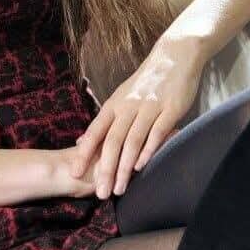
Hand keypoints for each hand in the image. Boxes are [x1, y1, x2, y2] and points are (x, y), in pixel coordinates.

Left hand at [70, 37, 204, 197]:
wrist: (174, 56)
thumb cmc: (146, 82)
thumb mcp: (120, 97)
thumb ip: (105, 121)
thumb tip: (82, 142)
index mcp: (114, 104)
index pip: (95, 131)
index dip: (84, 153)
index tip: (74, 173)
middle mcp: (128, 106)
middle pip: (112, 141)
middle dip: (105, 169)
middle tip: (100, 193)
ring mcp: (149, 107)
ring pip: (133, 141)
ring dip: (125, 167)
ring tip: (119, 188)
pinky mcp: (170, 109)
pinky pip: (157, 133)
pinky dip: (148, 151)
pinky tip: (142, 167)